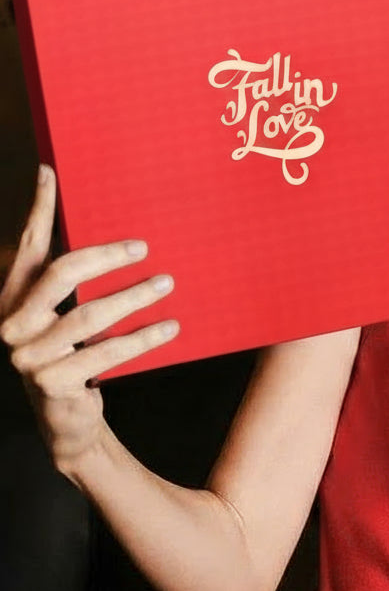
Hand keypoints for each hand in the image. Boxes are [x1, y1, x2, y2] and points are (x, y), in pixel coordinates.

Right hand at [0, 164, 179, 472]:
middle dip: (104, 256)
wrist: (68, 419)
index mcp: (12, 298)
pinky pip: (106, 352)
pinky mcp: (54, 383)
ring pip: (88, 315)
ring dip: (133, 296)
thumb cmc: (74, 350)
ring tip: (167, 282)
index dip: (38, 208)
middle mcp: (12, 324)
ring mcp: (29, 356)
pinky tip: (171, 326)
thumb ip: (72, 274)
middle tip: (143, 247)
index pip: (27, 246)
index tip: (51, 171)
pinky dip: (142, 338)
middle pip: (60, 274)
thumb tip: (99, 215)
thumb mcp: (67, 311)